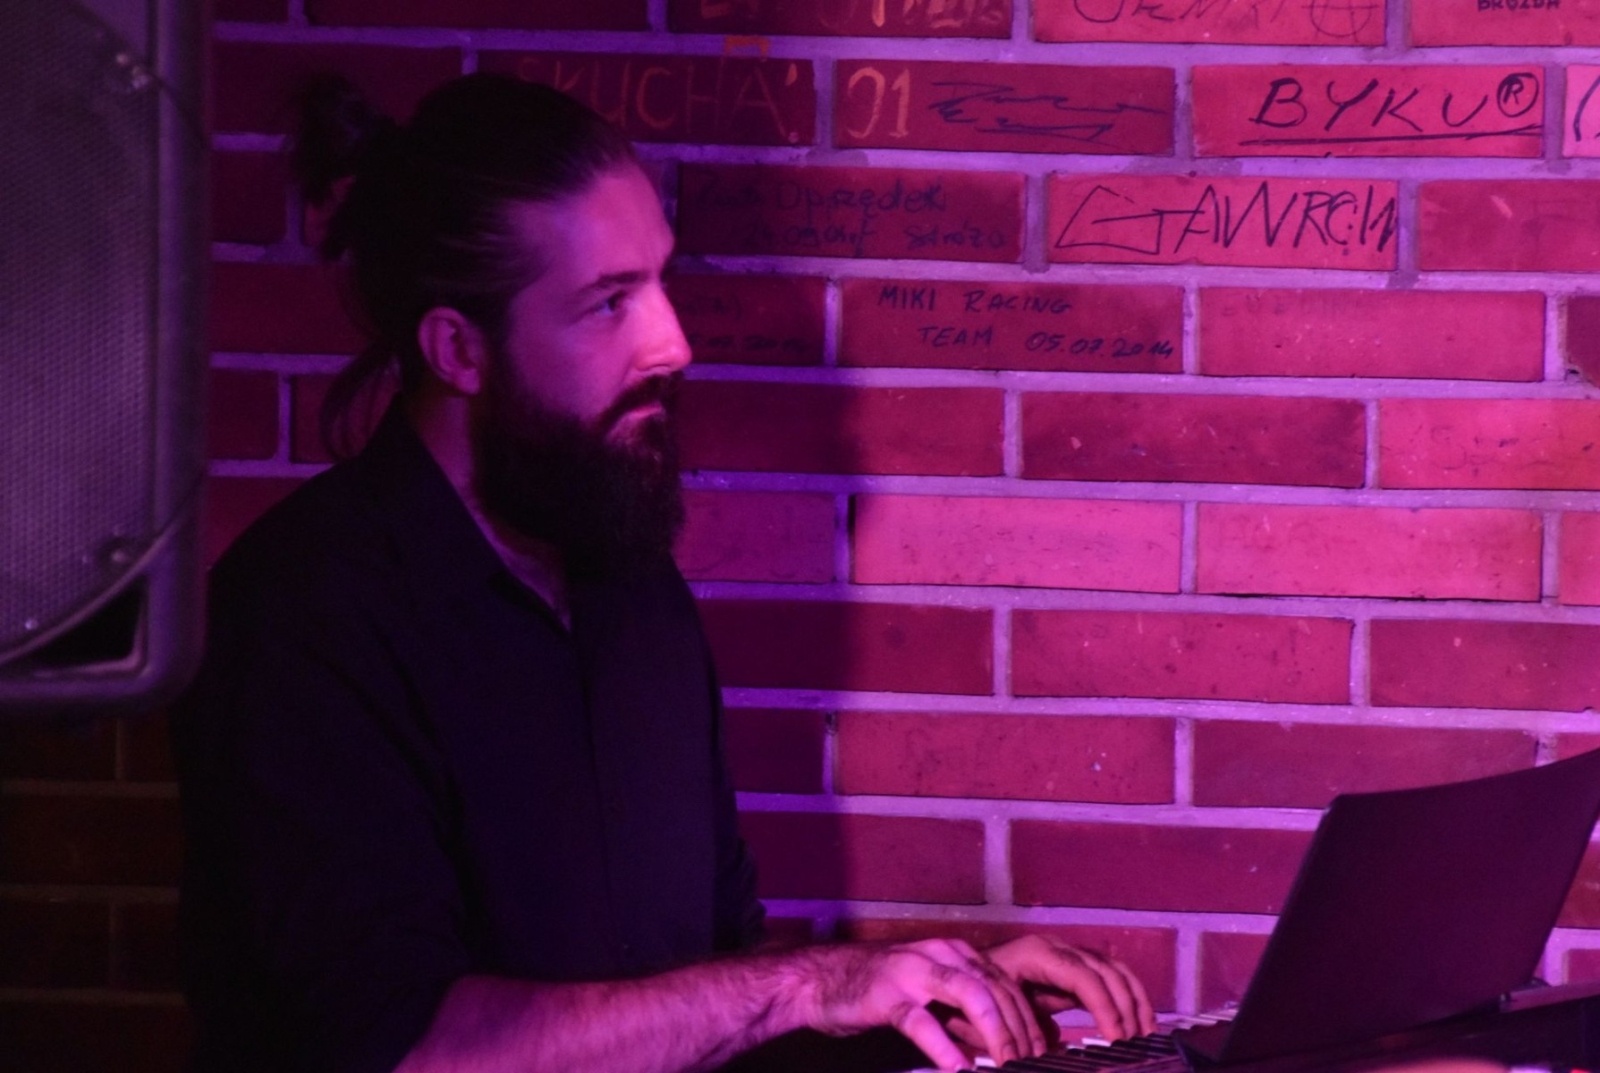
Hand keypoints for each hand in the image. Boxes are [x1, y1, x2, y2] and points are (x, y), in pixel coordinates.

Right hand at [798, 939, 1047, 1070]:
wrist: (821, 979)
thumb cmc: (881, 989)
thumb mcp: (931, 992)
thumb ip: (965, 1010)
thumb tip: (1002, 1044)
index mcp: (956, 953)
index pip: (1006, 984)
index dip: (1028, 1020)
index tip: (1040, 1051)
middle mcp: (940, 954)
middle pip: (996, 989)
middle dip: (1019, 1030)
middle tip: (1029, 1064)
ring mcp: (913, 971)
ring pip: (970, 994)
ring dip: (995, 1032)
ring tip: (1005, 1064)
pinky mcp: (886, 994)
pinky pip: (921, 1022)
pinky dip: (944, 1046)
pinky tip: (957, 1068)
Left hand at [985, 935, 1156, 1041]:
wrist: (962, 978)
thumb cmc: (973, 997)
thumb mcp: (994, 1016)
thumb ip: (1025, 1033)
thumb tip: (1055, 1052)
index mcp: (1037, 955)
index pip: (1083, 977)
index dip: (1105, 1008)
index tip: (1117, 1040)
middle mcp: (1057, 949)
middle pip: (1105, 971)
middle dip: (1125, 1008)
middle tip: (1135, 1044)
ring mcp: (1068, 955)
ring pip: (1114, 971)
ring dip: (1134, 1002)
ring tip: (1146, 1036)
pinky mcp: (1073, 968)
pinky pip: (1109, 977)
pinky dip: (1128, 997)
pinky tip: (1138, 1023)